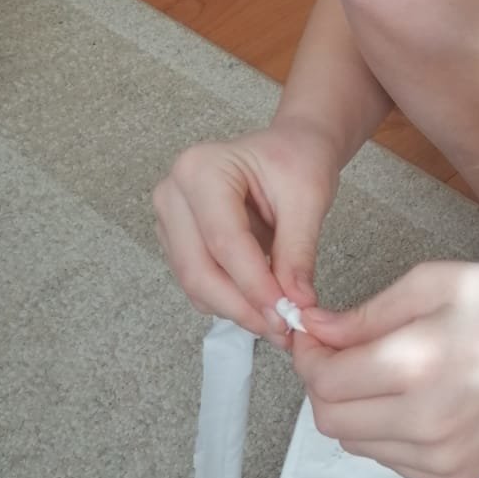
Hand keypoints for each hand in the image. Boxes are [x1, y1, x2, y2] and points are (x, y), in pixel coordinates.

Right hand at [152, 119, 340, 345]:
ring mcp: (170, 218)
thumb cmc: (297, 159)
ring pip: (195, 282)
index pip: (224, 241)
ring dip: (236, 309)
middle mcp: (173, 192)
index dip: (254, 285)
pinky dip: (229, 300)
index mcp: (201, 169)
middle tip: (282, 329)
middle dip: (242, 306)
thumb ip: (298, 252)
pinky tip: (261, 305)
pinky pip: (198, 282)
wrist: (289, 148)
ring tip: (278, 321)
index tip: (286, 314)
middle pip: (199, 268)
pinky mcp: (177, 240)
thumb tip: (295, 304)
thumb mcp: (309, 198)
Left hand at [292, 261, 478, 477]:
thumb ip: (367, 313)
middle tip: (343, 352)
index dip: (307, 355)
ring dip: (354, 409)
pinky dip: (386, 432)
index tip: (313, 334)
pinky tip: (416, 399)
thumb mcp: (435, 282)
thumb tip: (314, 330)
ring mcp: (441, 459)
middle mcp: (424, 423)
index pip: (323, 381)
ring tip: (387, 372)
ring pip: (356, 445)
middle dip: (324, 384)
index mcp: (417, 366)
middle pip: (330, 421)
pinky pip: (390, 461)